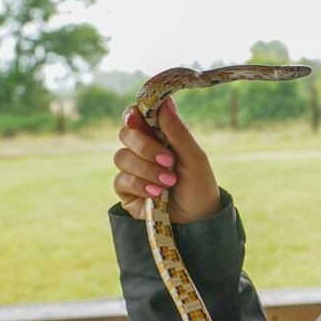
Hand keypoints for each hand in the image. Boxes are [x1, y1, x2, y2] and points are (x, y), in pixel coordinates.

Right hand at [113, 97, 221, 222]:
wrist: (198, 219)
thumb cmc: (199, 185)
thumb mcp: (194, 157)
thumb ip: (178, 131)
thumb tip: (166, 101)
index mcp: (160, 136)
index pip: (138, 116)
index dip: (132, 113)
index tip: (136, 118)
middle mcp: (143, 150)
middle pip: (126, 134)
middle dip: (145, 146)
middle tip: (168, 160)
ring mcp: (132, 169)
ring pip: (122, 157)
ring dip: (147, 169)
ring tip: (170, 181)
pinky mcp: (126, 190)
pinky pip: (121, 180)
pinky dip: (140, 184)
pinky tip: (157, 193)